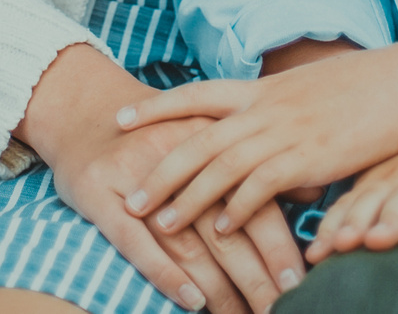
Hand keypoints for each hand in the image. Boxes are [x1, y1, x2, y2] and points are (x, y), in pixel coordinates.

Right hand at [17, 45, 305, 312]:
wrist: (82, 104)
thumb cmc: (157, 129)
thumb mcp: (209, 131)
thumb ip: (259, 161)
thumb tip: (316, 189)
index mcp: (211, 140)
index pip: (253, 202)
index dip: (278, 246)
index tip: (300, 284)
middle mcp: (177, 158)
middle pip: (225, 230)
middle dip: (256, 277)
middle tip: (278, 308)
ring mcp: (136, 177)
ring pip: (187, 244)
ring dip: (218, 288)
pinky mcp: (99, 194)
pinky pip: (135, 242)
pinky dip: (165, 274)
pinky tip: (192, 300)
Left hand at [117, 46, 397, 237]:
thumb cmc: (370, 88)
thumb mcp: (314, 90)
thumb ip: (283, 111)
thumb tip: (267, 129)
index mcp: (265, 88)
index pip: (197, 94)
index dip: (157, 107)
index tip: (121, 118)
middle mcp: (268, 107)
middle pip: (197, 138)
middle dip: (160, 170)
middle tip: (129, 198)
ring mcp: (288, 130)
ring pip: (221, 166)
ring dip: (187, 199)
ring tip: (161, 225)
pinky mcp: (313, 156)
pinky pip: (263, 185)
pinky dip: (238, 207)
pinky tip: (221, 229)